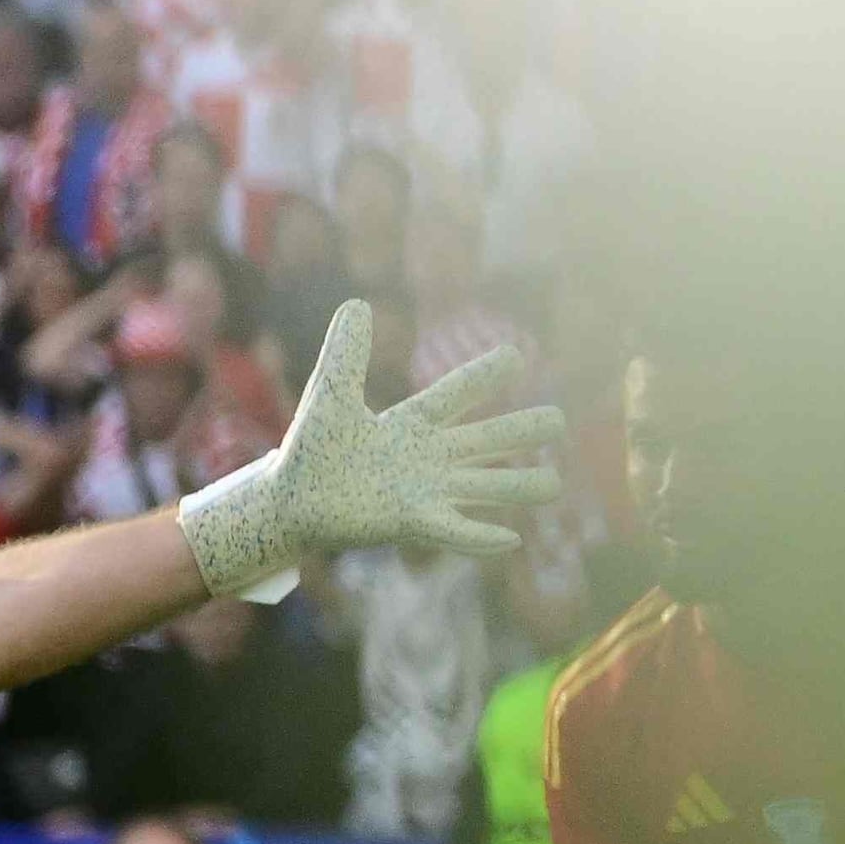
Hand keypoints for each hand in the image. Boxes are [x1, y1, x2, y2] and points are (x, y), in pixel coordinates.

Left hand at [178, 303, 567, 597]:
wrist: (287, 502)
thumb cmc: (309, 452)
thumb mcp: (329, 396)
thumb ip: (346, 355)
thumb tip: (357, 304)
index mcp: (412, 424)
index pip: (455, 394)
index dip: (483, 375)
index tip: (515, 354)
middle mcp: (428, 457)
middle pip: (487, 440)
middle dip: (522, 430)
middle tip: (557, 420)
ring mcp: (425, 491)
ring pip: (484, 486)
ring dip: (519, 487)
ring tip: (554, 484)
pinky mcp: (411, 522)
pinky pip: (452, 530)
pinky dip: (479, 536)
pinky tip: (509, 540)